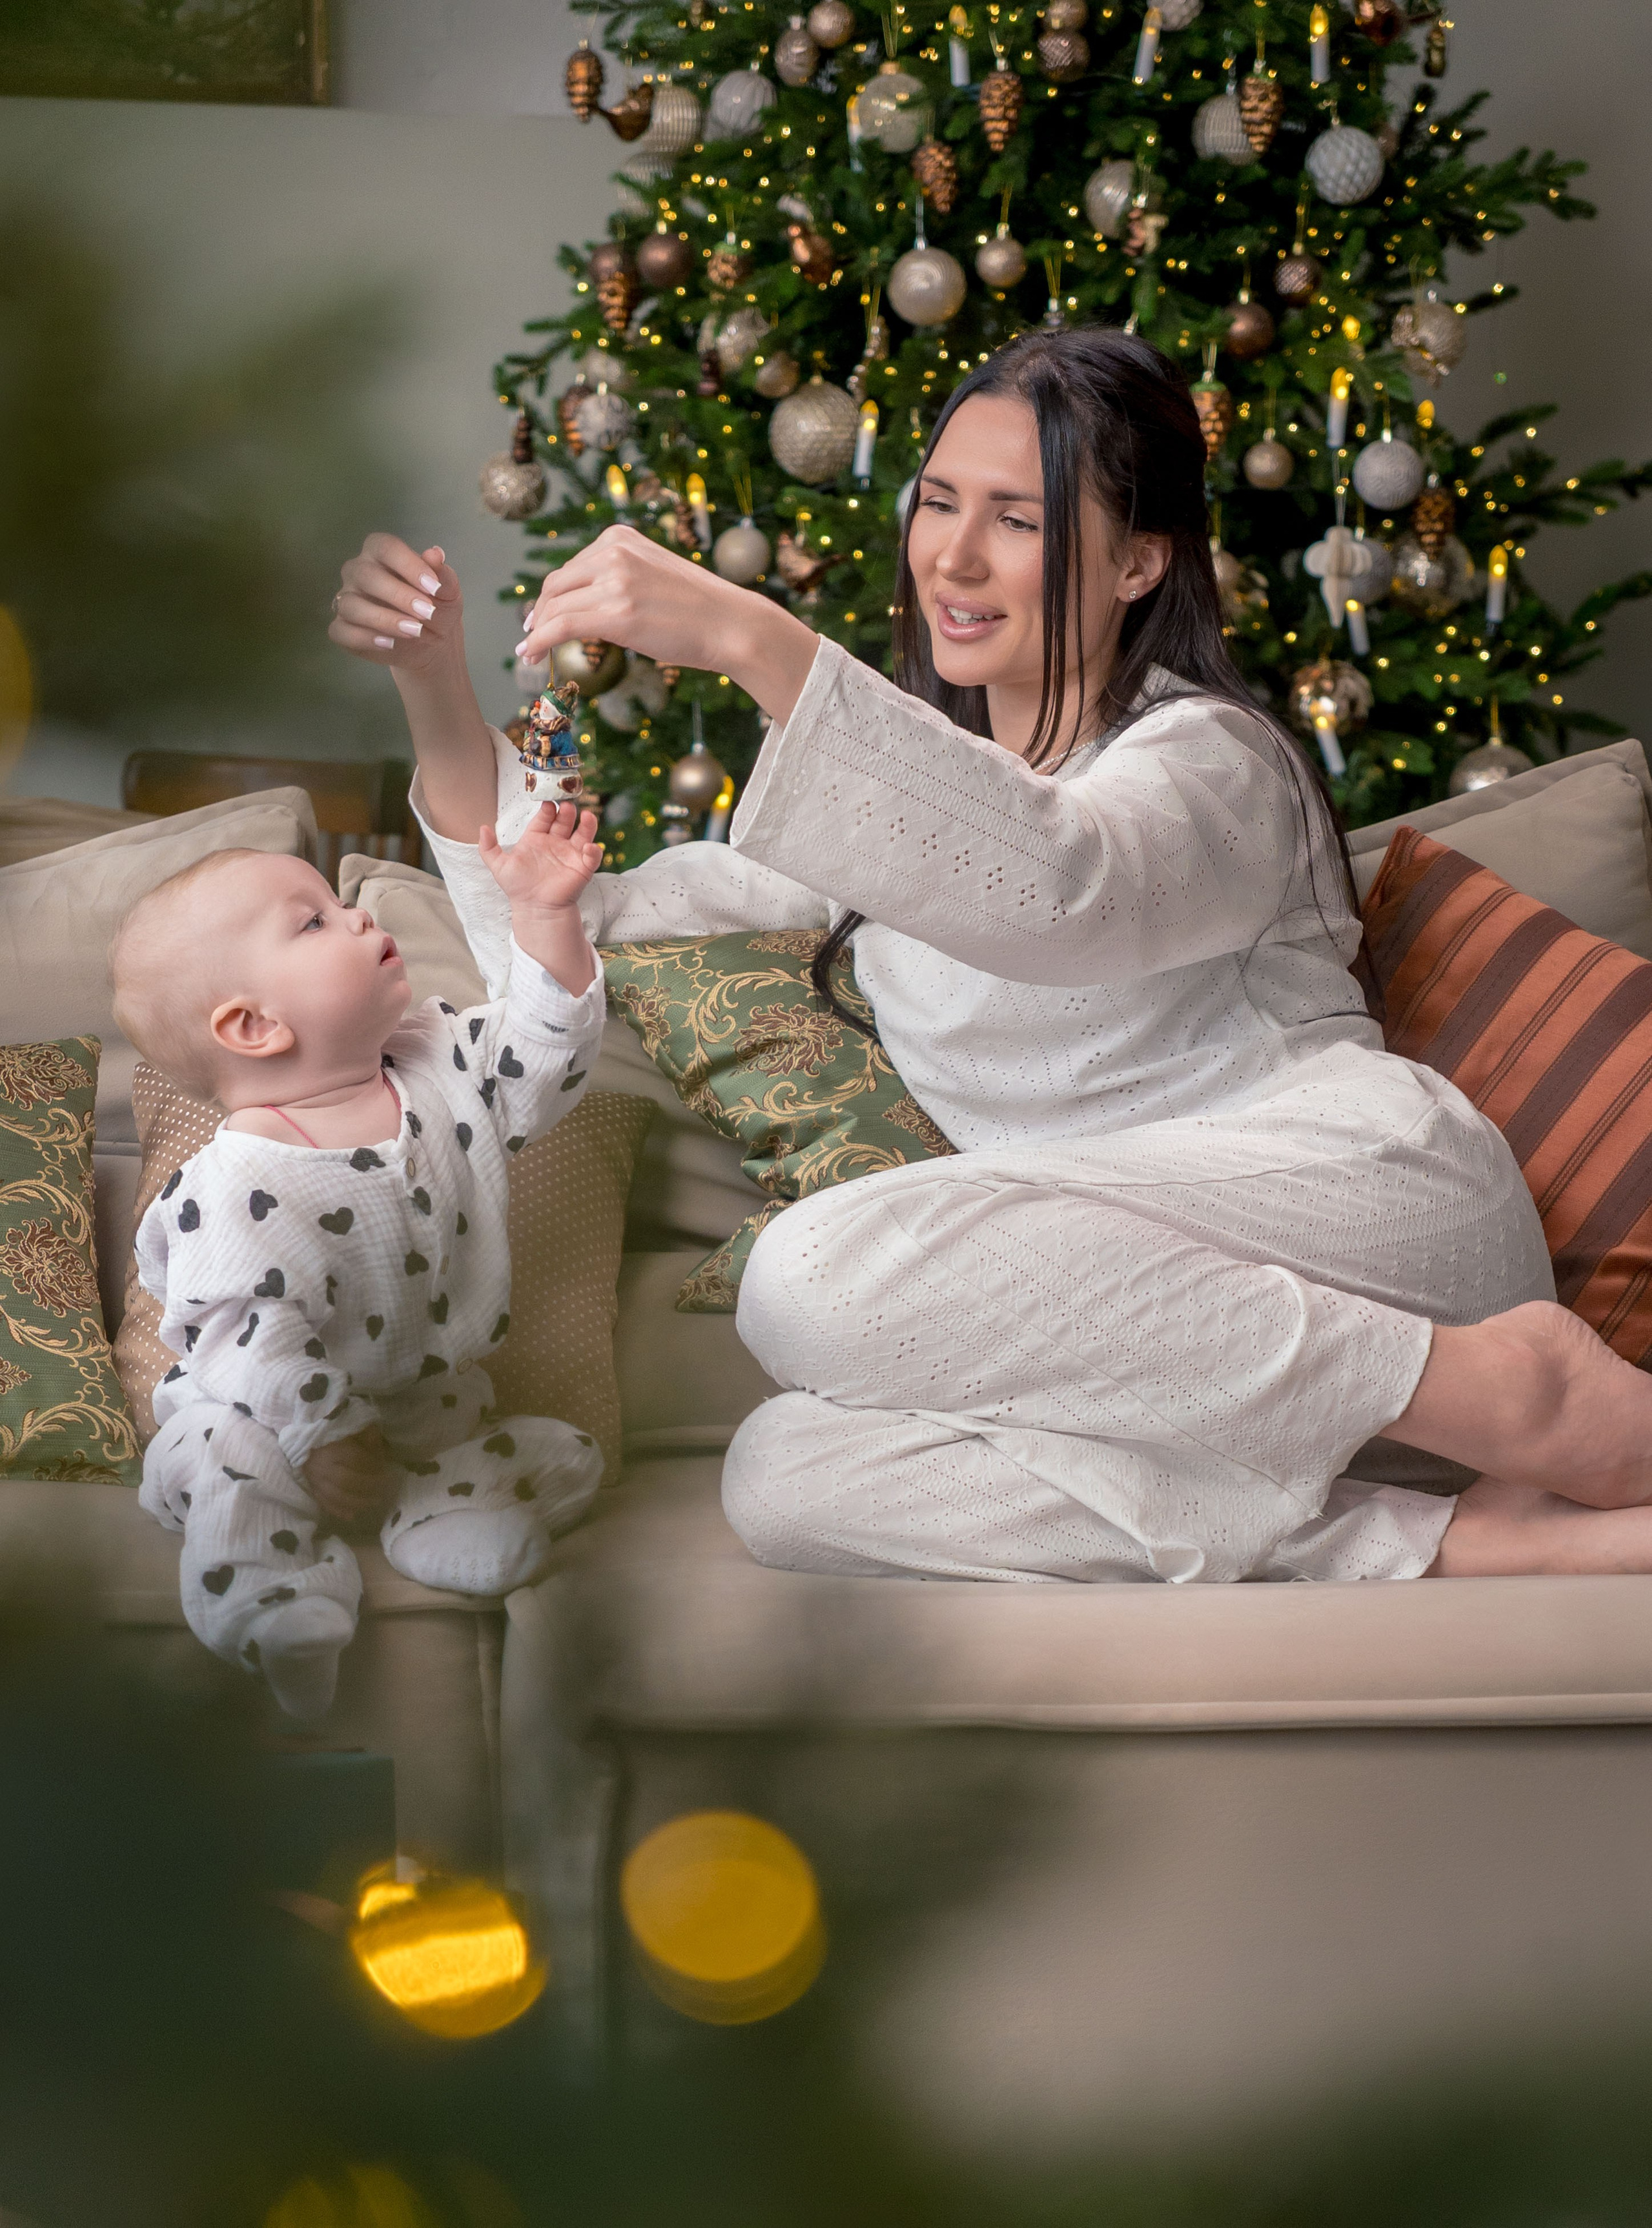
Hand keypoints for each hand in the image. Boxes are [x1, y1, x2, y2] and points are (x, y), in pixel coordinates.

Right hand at [305, 1424, 390, 1530]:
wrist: (305, 1442)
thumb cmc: (335, 1435)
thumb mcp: (353, 1429)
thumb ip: (367, 1436)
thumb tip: (380, 1447)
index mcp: (332, 1447)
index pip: (354, 1458)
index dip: (372, 1464)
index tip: (384, 1467)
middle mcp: (322, 1465)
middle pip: (345, 1480)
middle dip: (368, 1485)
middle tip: (384, 1486)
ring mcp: (315, 1479)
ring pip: (335, 1495)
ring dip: (357, 1502)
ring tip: (375, 1501)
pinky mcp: (312, 1489)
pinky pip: (324, 1503)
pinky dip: (338, 1511)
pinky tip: (352, 1515)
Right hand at [329, 534, 464, 678]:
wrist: (431, 643)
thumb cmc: (435, 607)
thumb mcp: (447, 592)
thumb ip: (442, 574)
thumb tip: (436, 553)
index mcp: (380, 552)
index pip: (385, 547)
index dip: (408, 564)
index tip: (434, 587)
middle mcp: (358, 571)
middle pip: (366, 575)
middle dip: (399, 595)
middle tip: (427, 612)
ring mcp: (347, 599)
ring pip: (351, 605)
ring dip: (384, 619)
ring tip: (414, 631)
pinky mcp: (342, 628)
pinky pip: (342, 631)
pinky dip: (365, 639)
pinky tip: (390, 644)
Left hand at [480, 800, 604, 913]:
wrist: (534, 908)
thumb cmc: (518, 887)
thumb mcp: (498, 866)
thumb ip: (488, 847)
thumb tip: (482, 828)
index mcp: (537, 838)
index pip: (544, 818)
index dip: (547, 809)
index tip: (548, 803)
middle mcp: (555, 843)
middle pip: (564, 821)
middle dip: (566, 812)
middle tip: (567, 804)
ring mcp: (570, 854)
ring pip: (582, 834)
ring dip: (586, 825)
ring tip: (586, 816)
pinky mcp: (582, 868)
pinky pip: (592, 856)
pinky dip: (594, 850)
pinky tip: (589, 846)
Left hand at [514, 524, 818, 722]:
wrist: (731, 625)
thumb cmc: (700, 609)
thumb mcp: (653, 574)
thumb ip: (620, 577)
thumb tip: (588, 603)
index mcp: (620, 537)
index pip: (571, 566)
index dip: (552, 595)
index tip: (543, 614)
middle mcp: (613, 552)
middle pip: (556, 584)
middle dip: (540, 613)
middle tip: (533, 635)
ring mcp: (614, 581)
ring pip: (555, 607)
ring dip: (537, 631)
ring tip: (530, 650)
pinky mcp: (615, 614)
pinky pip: (561, 626)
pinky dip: (539, 641)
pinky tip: (531, 654)